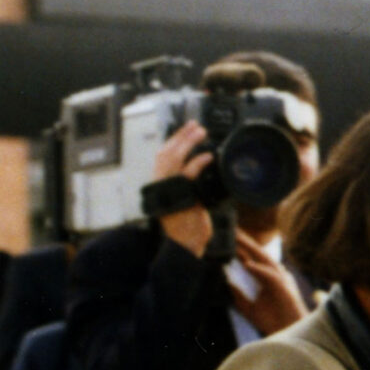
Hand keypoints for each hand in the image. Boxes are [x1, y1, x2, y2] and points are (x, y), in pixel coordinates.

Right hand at [152, 122, 214, 255]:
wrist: (186, 243)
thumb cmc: (188, 222)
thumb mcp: (188, 198)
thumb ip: (189, 183)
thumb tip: (200, 166)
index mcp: (161, 182)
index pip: (163, 155)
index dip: (174, 140)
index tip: (187, 128)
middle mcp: (161, 183)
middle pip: (166, 152)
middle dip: (181, 136)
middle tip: (196, 125)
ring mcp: (169, 189)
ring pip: (174, 159)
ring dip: (187, 143)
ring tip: (201, 132)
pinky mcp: (181, 196)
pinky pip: (188, 175)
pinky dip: (197, 163)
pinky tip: (208, 155)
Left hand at [228, 232, 308, 336]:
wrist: (287, 334)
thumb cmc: (272, 321)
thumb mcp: (248, 306)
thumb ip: (238, 293)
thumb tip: (226, 281)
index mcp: (267, 278)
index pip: (251, 258)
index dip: (239, 248)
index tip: (226, 237)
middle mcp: (275, 275)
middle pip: (257, 254)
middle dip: (244, 241)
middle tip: (231, 228)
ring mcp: (281, 281)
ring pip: (265, 260)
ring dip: (251, 249)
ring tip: (237, 239)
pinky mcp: (285, 290)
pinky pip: (271, 276)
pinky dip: (259, 270)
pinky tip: (248, 264)